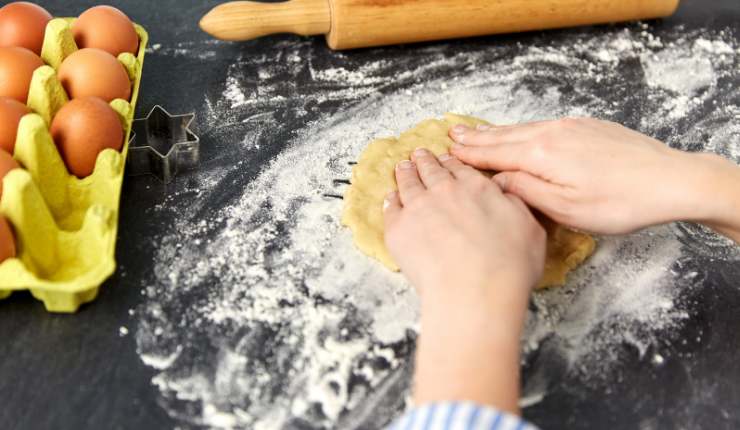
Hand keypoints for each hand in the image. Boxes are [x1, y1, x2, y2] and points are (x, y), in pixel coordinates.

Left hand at [384, 148, 544, 302]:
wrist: (474, 291)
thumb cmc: (508, 266)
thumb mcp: (530, 227)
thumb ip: (515, 204)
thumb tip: (504, 193)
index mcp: (477, 188)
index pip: (460, 168)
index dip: (451, 162)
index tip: (445, 158)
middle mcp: (445, 191)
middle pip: (431, 170)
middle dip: (425, 160)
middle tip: (419, 154)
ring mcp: (418, 207)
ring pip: (408, 183)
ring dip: (405, 173)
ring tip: (402, 167)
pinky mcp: (398, 229)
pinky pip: (391, 208)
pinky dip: (391, 200)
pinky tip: (390, 199)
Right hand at [449, 118, 739, 239]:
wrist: (669, 180)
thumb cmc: (619, 203)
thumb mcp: (566, 209)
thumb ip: (526, 192)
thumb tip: (497, 180)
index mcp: (541, 156)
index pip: (495, 154)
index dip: (470, 155)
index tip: (447, 152)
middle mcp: (552, 134)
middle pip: (505, 136)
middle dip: (477, 138)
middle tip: (452, 135)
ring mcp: (571, 127)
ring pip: (524, 129)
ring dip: (497, 132)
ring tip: (475, 131)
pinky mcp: (588, 127)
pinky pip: (543, 126)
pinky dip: (522, 130)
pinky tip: (520, 133)